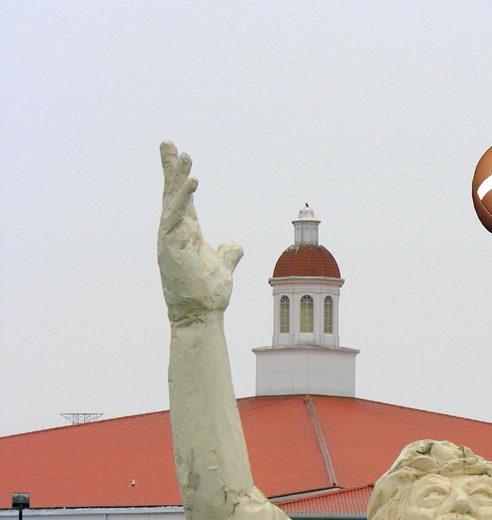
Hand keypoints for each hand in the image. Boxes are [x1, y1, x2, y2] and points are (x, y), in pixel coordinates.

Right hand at [158, 141, 242, 325]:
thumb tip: (233, 244)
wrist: (200, 315)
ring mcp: (169, 239)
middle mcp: (173, 233)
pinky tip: (191, 181)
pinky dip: (183, 199)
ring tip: (184, 155)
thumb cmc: (208, 294)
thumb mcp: (223, 267)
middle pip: (171, 194)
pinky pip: (176, 216)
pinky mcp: (170, 247)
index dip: (179, 178)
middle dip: (170, 168)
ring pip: (171, 201)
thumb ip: (228, 253)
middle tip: (168, 142)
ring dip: (177, 177)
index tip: (177, 153)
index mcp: (185, 234)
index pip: (181, 200)